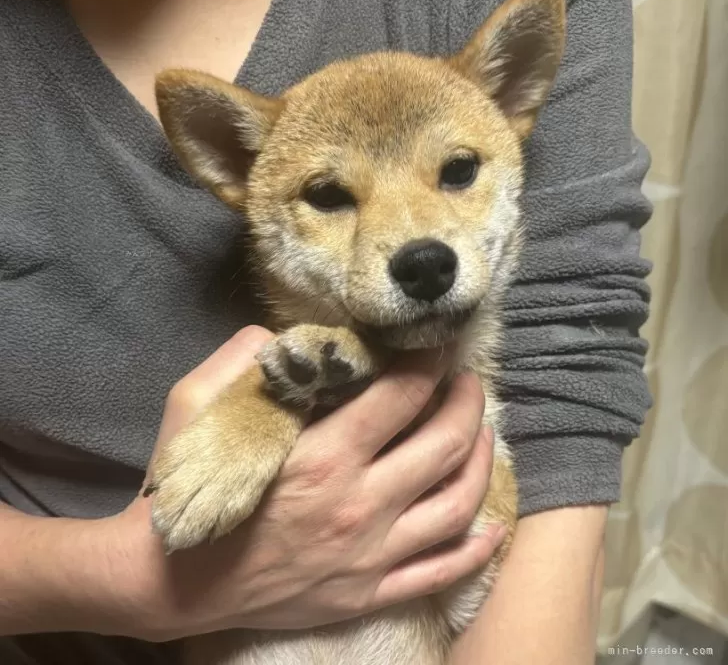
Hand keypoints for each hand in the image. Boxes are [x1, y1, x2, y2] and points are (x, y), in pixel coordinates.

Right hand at [111, 326, 503, 640]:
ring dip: (480, 462)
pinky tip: (495, 525)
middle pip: (443, 445)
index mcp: (323, 456)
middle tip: (468, 382)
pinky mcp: (368, 593)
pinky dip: (477, 548)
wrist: (174, 582)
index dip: (428, 362)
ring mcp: (371, 556)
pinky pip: (440, 572)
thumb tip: (293, 337)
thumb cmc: (188, 490)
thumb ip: (242, 358)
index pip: (401, 396)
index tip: (437, 345)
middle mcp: (360, 506)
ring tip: (484, 433)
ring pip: (457, 506)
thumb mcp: (194, 404)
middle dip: (467, 403)